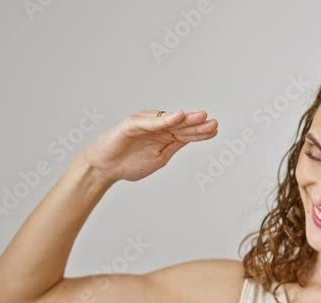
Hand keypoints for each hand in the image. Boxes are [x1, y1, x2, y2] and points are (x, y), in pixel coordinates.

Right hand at [85, 108, 217, 182]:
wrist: (105, 168)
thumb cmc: (129, 163)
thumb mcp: (160, 158)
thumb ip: (174, 146)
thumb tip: (192, 138)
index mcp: (164, 136)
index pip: (186, 133)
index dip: (200, 132)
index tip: (215, 130)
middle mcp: (156, 127)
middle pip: (181, 124)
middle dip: (197, 124)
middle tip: (213, 123)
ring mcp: (145, 124)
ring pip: (168, 120)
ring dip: (185, 119)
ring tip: (202, 117)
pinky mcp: (132, 124)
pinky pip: (150, 121)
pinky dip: (164, 119)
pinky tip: (178, 116)